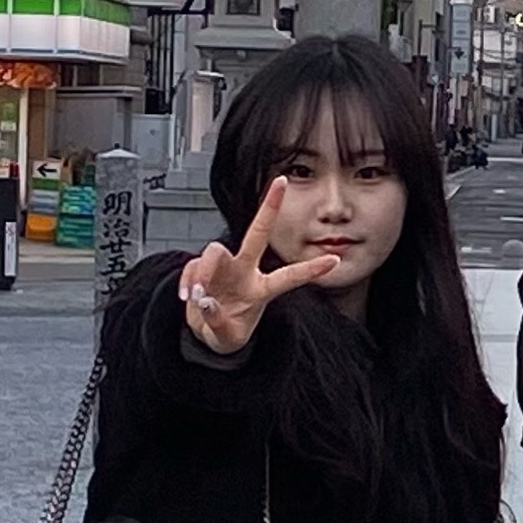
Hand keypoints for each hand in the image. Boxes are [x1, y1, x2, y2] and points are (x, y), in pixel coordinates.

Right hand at [181, 178, 341, 350]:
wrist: (204, 333)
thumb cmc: (226, 331)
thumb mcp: (227, 338)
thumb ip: (217, 322)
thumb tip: (205, 301)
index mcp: (261, 289)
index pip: (289, 277)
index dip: (310, 269)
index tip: (335, 260)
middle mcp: (245, 270)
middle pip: (257, 234)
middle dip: (269, 207)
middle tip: (281, 183)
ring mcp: (224, 267)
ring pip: (214, 252)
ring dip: (203, 272)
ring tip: (198, 297)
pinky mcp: (202, 268)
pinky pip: (192, 268)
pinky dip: (187, 282)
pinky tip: (186, 297)